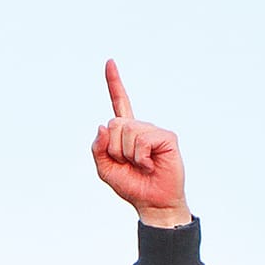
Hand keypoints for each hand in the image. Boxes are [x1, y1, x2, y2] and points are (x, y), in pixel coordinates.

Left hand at [92, 61, 190, 226]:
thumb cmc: (131, 185)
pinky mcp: (166, 137)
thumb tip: (103, 125)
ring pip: (127, 132)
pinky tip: (150, 164)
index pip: (119, 103)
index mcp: (125, 132)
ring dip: (127, 154)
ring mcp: (154, 131)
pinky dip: (140, 157)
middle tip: (128, 163)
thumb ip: (97, 149)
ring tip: (140, 165)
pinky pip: (142, 141)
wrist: (152, 201)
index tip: (109, 62)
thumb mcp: (105, 169)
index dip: (114, 83)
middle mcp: (140, 127)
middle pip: (114, 124)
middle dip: (114, 149)